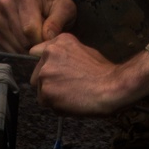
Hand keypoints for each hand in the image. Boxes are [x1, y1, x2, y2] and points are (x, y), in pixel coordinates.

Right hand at [0, 0, 76, 53]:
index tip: (52, 37)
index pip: (29, 28)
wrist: (41, 0)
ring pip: (16, 47)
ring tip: (38, 36)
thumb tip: (47, 37)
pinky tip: (29, 39)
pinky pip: (9, 50)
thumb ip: (58, 21)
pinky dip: (22, 50)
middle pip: (23, 39)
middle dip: (38, 45)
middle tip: (47, 37)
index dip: (43, 39)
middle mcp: (5, 2)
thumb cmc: (54, 4)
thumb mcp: (65, 7)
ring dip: (30, 49)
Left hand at [29, 35, 148, 115]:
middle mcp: (48, 54)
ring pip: (41, 91)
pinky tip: (72, 102)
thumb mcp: (84, 51)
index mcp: (58, 42)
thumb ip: (65, 55)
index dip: (45, 65)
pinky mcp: (46, 91)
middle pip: (37, 75)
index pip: (37, 52)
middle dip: (48, 83)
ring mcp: (45, 72)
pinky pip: (46, 103)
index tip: (53, 73)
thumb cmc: (103, 72)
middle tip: (67, 88)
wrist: (111, 86)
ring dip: (52, 96)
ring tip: (72, 95)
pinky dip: (57, 107)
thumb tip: (57, 63)